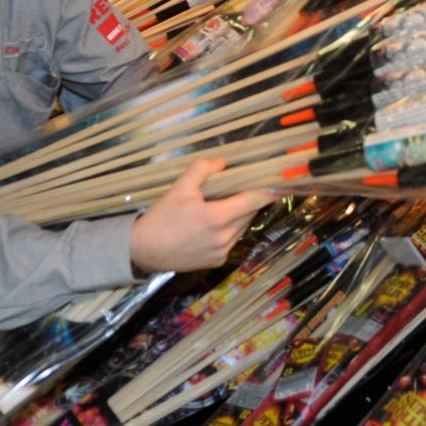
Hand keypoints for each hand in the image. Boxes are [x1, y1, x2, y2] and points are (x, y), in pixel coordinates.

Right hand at [129, 158, 273, 273]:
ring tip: (227, 203)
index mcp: (217, 218)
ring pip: (241, 227)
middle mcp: (224, 238)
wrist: (143, 250)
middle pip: (248, 214)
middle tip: (246, 187)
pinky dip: (230, 229)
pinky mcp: (216, 262)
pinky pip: (232, 240)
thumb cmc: (161, 217)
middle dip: (250, 200)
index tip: (281, 184)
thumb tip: (223, 163)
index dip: (268, 192)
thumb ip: (202, 170)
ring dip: (240, 215)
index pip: (252, 201)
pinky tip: (215, 222)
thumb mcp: (179, 188)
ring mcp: (222, 252)